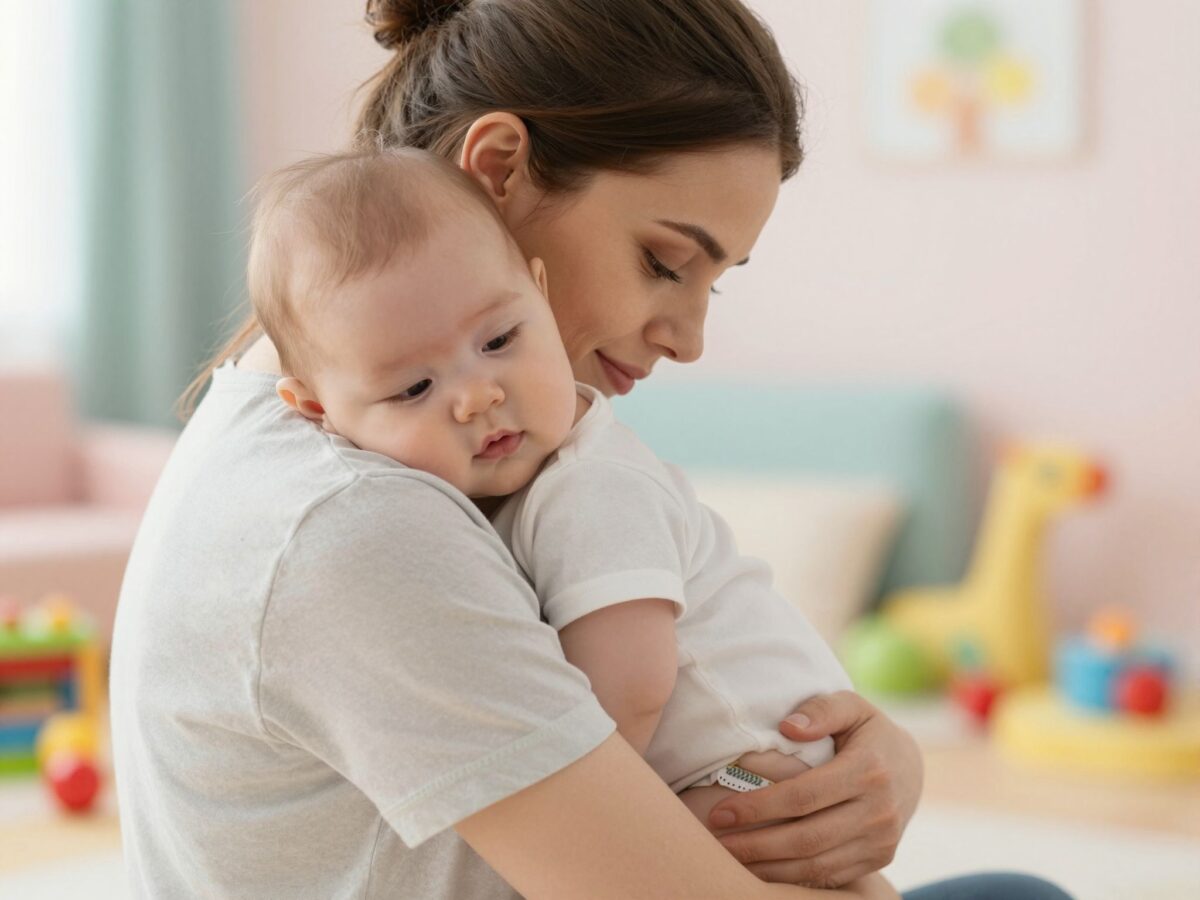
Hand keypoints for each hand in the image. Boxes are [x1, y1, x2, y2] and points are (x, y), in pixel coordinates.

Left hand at [705, 691, 922, 887]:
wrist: (912, 767)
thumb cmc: (868, 730)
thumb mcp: (851, 706)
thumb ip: (820, 710)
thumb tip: (787, 727)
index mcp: (869, 770)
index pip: (804, 795)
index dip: (759, 807)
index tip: (720, 811)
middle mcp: (879, 811)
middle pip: (807, 837)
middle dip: (756, 844)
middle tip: (716, 842)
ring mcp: (882, 841)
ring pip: (817, 864)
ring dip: (769, 868)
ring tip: (730, 859)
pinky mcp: (879, 859)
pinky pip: (830, 876)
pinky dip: (792, 877)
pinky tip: (761, 870)